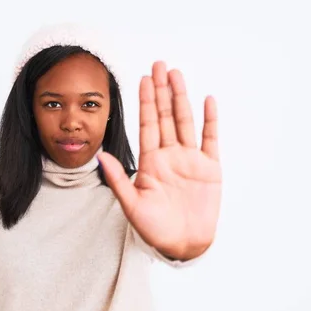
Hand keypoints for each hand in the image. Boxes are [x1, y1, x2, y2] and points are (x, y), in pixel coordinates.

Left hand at [98, 61, 221, 260]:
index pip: (147, 125)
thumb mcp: (132, 205)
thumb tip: (100, 155)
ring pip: (185, 122)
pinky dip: (210, 120)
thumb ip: (118, 179)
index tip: (143, 79)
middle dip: (162, 91)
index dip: (146, 102)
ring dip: (182, 98)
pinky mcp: (210, 168)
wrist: (182, 246)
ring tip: (177, 75)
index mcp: (150, 162)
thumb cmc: (154, 230)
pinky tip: (207, 101)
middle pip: (165, 116)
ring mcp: (190, 160)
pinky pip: (210, 139)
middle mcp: (169, 156)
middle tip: (159, 65)